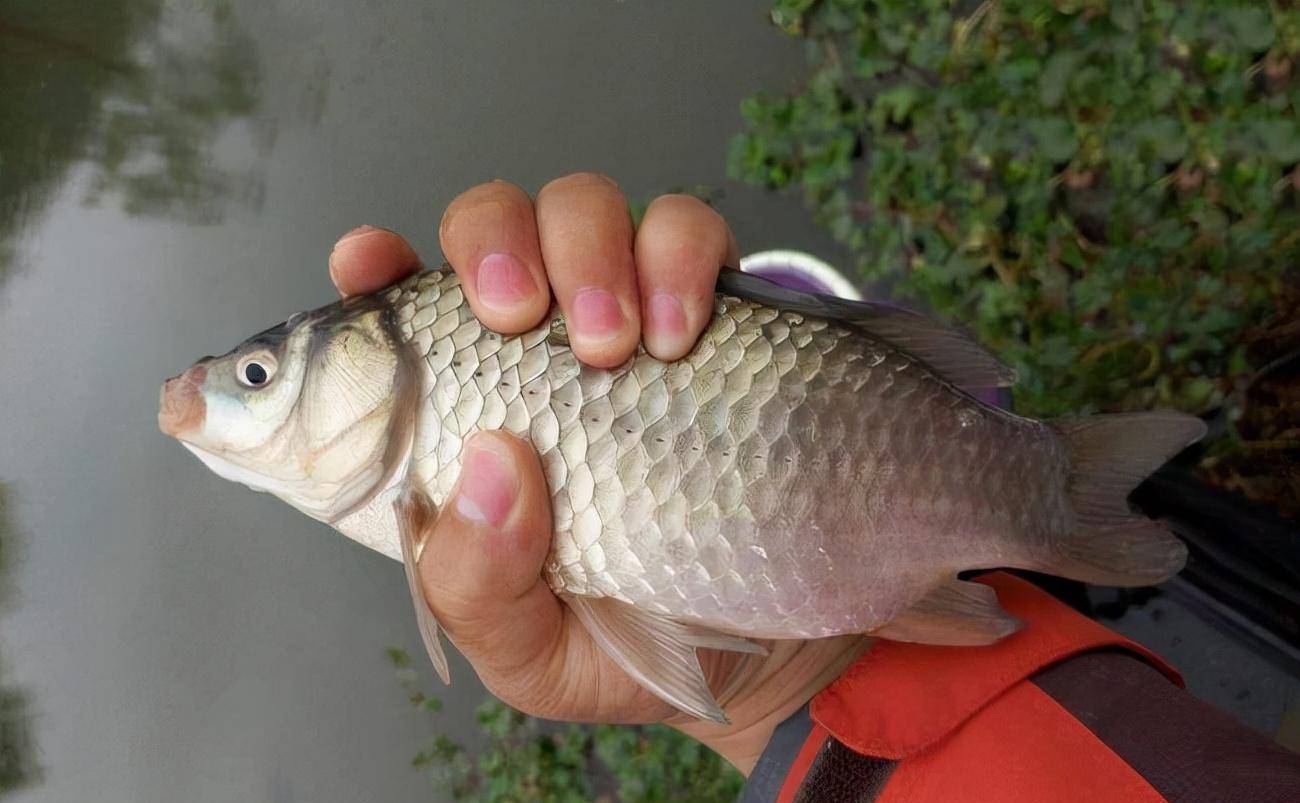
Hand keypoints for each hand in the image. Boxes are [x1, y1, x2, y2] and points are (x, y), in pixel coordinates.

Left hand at [327, 173, 865, 772]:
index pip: (392, 314)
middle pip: (489, 223)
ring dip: (588, 251)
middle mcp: (531, 347)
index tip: (368, 262)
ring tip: (612, 346)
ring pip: (583, 204)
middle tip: (516, 316)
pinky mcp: (710, 308)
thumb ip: (476, 582)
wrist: (764, 649)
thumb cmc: (620, 639)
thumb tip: (491, 464)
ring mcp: (622, 314)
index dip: (369, 269)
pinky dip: (679, 258)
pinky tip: (681, 333)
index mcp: (460, 416)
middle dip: (493, 243)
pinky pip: (688, 229)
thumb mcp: (526, 649)